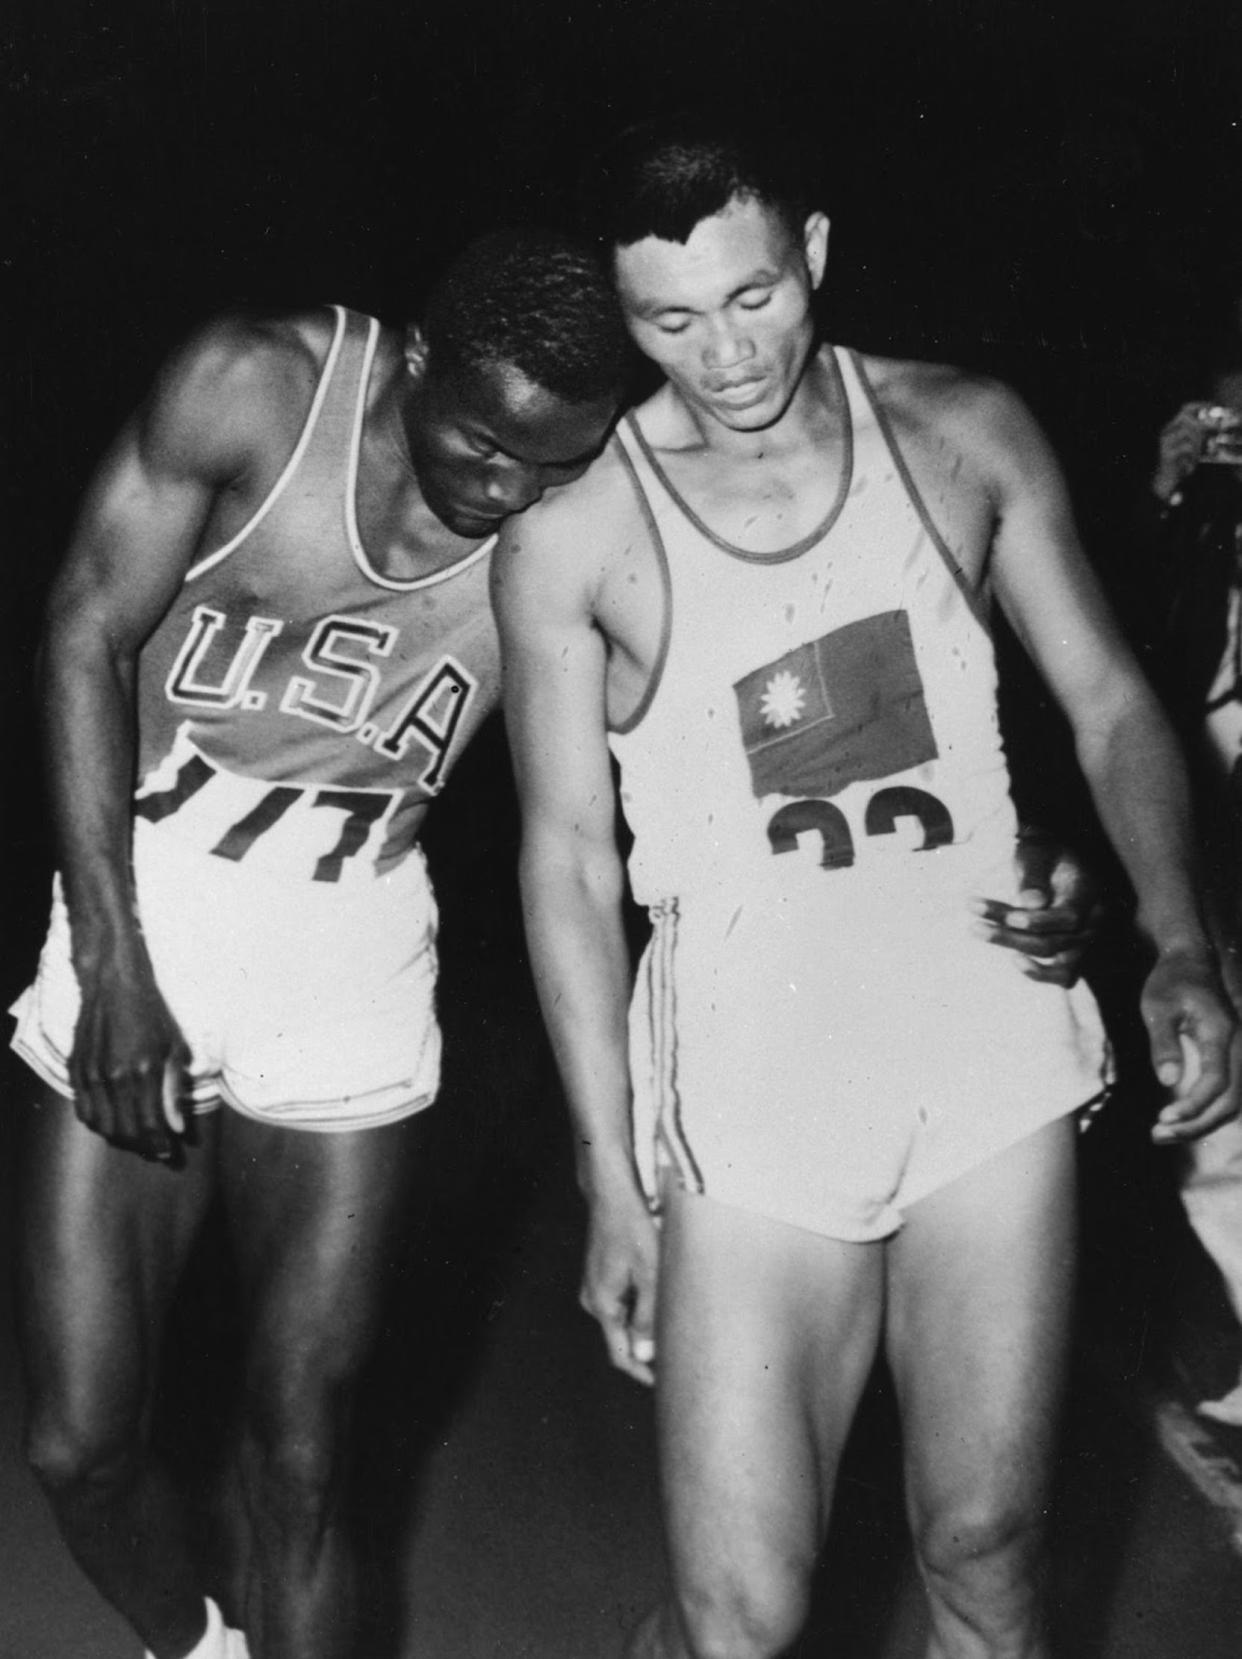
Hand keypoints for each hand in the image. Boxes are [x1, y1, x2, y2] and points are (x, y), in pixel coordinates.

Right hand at [69, 967, 191, 1160]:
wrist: (113, 985)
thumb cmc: (151, 1013)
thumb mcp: (174, 1047)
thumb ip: (174, 1089)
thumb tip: (177, 1127)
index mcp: (143, 1070)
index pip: (150, 1124)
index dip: (160, 1145)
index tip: (169, 1152)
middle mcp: (114, 1076)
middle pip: (125, 1131)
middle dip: (142, 1146)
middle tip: (155, 1148)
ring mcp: (90, 1074)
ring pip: (101, 1126)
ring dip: (120, 1138)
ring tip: (136, 1137)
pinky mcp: (75, 1070)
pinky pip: (83, 1111)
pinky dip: (98, 1123)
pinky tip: (112, 1121)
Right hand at [579, 1185, 659, 1385]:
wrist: (613, 1194)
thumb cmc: (634, 1229)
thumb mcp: (649, 1274)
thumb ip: (647, 1317)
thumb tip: (645, 1356)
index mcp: (603, 1304)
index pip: (621, 1355)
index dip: (643, 1374)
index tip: (666, 1385)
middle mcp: (593, 1301)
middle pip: (621, 1339)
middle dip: (646, 1352)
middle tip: (678, 1360)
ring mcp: (595, 1289)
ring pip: (622, 1321)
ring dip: (643, 1329)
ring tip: (673, 1331)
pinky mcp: (601, 1278)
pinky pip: (620, 1305)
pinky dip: (638, 1311)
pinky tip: (658, 1304)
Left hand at [974, 835, 1103, 986]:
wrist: (1050, 858)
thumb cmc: (1041, 852)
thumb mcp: (1036, 851)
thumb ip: (1034, 876)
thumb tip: (1031, 904)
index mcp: (1088, 891)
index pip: (1070, 917)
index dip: (1040, 921)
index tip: (1010, 917)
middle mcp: (1092, 920)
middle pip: (1055, 940)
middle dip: (1011, 934)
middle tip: (974, 924)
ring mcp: (1084, 939)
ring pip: (1053, 957)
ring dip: (1014, 947)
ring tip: (978, 930)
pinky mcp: (1072, 952)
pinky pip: (1064, 975)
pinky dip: (1040, 973)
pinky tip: (1014, 960)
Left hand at [1142, 948, 1237, 1142]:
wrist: (1190, 962)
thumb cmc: (1170, 982)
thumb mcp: (1157, 1008)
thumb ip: (1164, 1044)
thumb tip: (1169, 1081)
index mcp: (1221, 1032)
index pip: (1216, 1080)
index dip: (1194, 1104)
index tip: (1164, 1118)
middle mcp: (1238, 1046)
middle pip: (1230, 1100)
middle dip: (1197, 1123)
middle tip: (1158, 1135)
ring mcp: (1238, 1053)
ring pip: (1233, 1102)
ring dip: (1202, 1122)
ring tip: (1162, 1134)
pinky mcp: (1230, 1059)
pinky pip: (1227, 1093)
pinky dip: (1206, 1111)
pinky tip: (1178, 1120)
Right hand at [1152, 403, 1207, 502]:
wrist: (1166, 479)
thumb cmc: (1181, 461)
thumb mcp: (1192, 444)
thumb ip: (1201, 433)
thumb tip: (1216, 424)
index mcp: (1172, 427)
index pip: (1186, 408)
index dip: (1201, 406)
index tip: (1214, 410)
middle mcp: (1167, 432)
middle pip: (1187, 417)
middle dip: (1202, 424)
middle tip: (1212, 432)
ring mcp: (1165, 442)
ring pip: (1188, 431)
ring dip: (1200, 442)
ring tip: (1199, 453)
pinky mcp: (1167, 454)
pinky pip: (1187, 446)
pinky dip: (1194, 453)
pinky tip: (1193, 462)